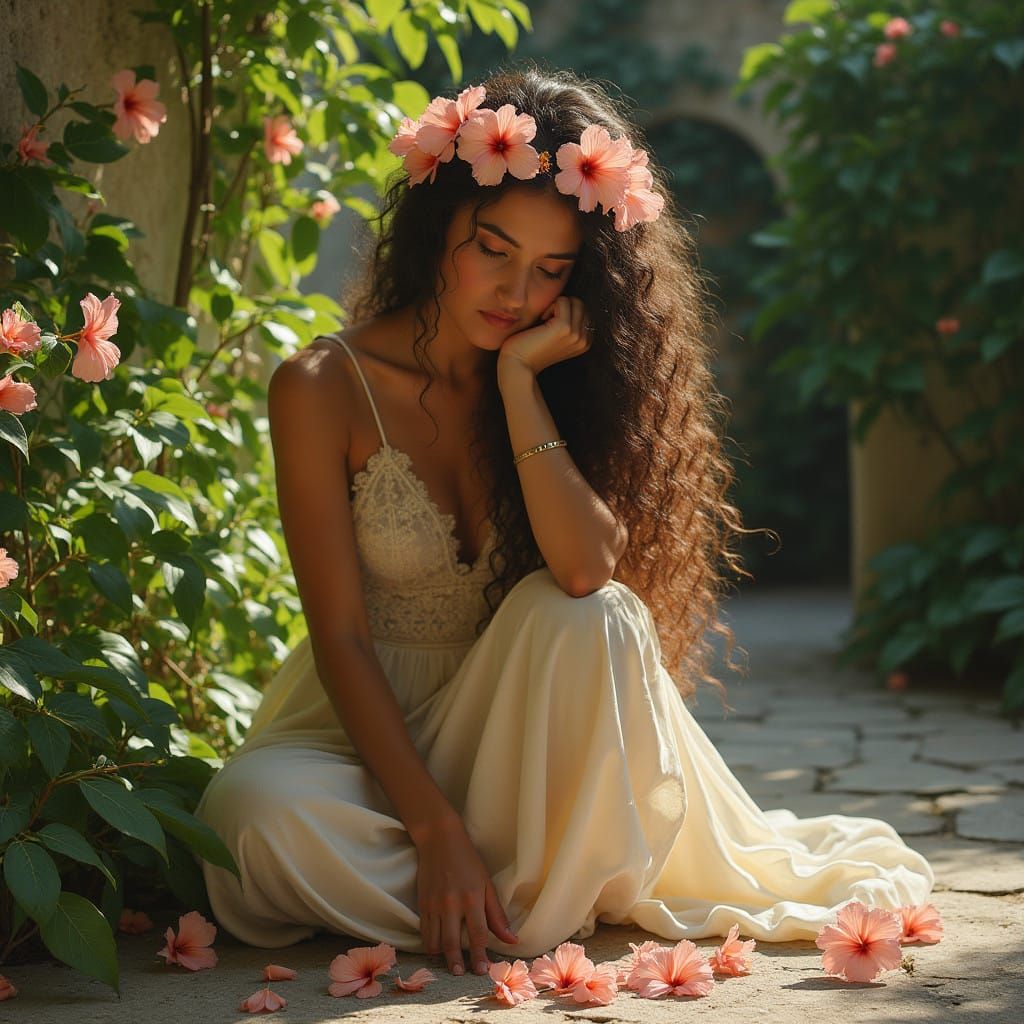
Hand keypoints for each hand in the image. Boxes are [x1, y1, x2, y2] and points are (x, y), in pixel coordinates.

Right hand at [413, 816, 518, 975]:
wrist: (439, 839)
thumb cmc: (468, 860)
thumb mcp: (487, 884)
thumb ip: (497, 915)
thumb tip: (511, 939)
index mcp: (472, 898)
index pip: (478, 934)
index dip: (480, 955)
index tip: (482, 970)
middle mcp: (451, 903)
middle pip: (452, 943)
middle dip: (457, 962)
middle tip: (461, 974)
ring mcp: (434, 904)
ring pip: (434, 941)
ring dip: (441, 956)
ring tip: (449, 964)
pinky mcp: (421, 903)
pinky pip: (424, 931)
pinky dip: (430, 943)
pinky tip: (436, 948)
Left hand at [496, 295, 592, 376]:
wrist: (518, 364)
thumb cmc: (531, 349)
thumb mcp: (555, 336)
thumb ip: (567, 323)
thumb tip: (570, 300)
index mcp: (584, 342)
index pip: (583, 311)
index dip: (565, 312)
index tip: (550, 325)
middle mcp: (584, 340)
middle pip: (580, 304)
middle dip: (562, 307)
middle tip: (546, 321)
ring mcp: (576, 334)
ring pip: (573, 301)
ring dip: (556, 306)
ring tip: (544, 321)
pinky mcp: (565, 327)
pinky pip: (562, 301)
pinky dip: (549, 306)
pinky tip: (541, 321)